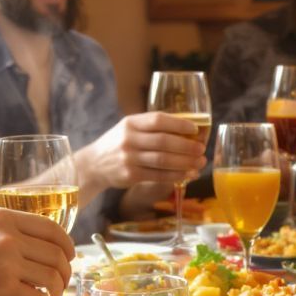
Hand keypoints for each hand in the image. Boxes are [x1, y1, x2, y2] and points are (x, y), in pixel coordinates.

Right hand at [0, 207, 73, 295]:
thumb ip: (5, 232)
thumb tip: (40, 246)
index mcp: (3, 218)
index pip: (53, 229)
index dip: (68, 245)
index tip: (70, 257)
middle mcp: (8, 237)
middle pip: (57, 255)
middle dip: (65, 271)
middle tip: (61, 282)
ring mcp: (7, 263)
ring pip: (53, 276)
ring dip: (58, 289)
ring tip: (51, 295)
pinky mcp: (4, 289)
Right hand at [80, 112, 207, 189]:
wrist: (94, 164)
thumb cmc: (118, 144)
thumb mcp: (129, 128)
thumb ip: (151, 127)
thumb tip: (186, 130)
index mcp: (131, 122)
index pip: (158, 120)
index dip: (179, 124)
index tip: (195, 129)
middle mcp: (129, 139)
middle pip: (164, 142)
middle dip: (187, 146)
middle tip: (202, 149)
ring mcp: (129, 158)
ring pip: (163, 160)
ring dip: (185, 163)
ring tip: (199, 163)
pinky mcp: (131, 175)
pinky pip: (158, 176)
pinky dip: (175, 175)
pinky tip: (187, 174)